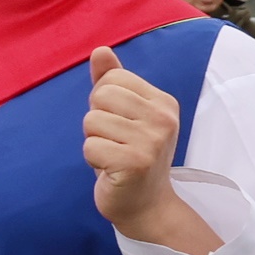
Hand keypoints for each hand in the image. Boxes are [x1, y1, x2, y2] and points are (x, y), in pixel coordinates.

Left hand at [83, 46, 217, 251]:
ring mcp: (152, 141)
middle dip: (96, 121)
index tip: (119, 124)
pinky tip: (111, 170)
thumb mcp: (124, 115)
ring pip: (91, 121)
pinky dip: (93, 160)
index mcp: (163, 102)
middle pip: (100, 96)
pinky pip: (90, 147)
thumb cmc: (130, 154)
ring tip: (114, 156)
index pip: (112, 79)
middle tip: (115, 142)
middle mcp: (163, 118)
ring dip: (94, 142)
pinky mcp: (135, 162)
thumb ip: (112, 81)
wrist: (145, 204)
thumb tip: (100, 50)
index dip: (103, 102)